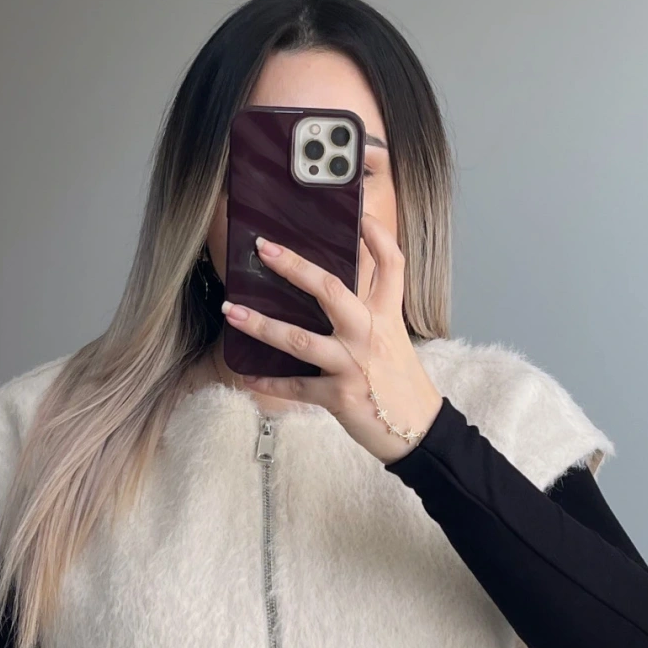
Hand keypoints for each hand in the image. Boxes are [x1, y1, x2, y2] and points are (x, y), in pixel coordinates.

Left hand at [220, 213, 443, 462]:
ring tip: (230, 310)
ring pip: (299, 339)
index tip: (360, 215)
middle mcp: (369, 334)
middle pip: (331, 290)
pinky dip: (268, 381)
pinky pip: (295, 386)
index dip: (377, 237)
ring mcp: (352, 365)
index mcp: (386, 316)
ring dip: (260, 324)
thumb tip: (331, 292)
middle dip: (293, 267)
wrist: (417, 431)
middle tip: (263, 248)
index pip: (391, 266)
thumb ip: (368, 314)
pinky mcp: (338, 396)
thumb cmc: (400, 384)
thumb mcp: (393, 340)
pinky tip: (246, 374)